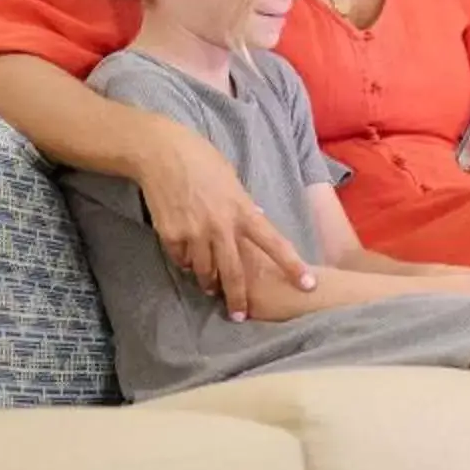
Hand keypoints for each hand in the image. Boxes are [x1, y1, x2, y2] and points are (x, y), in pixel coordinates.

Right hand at [135, 115, 313, 316]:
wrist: (161, 154)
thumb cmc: (202, 160)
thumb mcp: (233, 181)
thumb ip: (243, 205)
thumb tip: (256, 218)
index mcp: (243, 211)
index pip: (275, 243)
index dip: (292, 266)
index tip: (308, 285)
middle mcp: (221, 227)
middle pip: (234, 272)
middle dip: (238, 298)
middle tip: (240, 315)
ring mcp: (194, 233)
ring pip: (204, 271)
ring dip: (208, 282)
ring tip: (210, 287)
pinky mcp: (171, 235)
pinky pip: (180, 260)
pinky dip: (184, 262)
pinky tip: (186, 257)